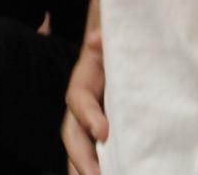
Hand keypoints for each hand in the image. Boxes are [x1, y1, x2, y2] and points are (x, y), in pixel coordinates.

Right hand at [62, 27, 106, 173]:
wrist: (124, 47)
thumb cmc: (119, 43)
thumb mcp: (113, 36)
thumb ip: (105, 38)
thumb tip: (97, 39)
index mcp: (85, 81)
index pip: (78, 99)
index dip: (87, 115)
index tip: (103, 132)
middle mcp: (84, 106)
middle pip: (73, 135)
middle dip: (82, 159)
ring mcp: (93, 124)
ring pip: (81, 150)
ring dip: (84, 170)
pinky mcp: (108, 136)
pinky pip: (97, 157)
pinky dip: (95, 171)